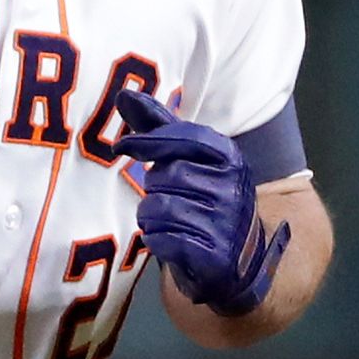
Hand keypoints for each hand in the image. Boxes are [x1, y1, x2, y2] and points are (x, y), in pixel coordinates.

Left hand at [115, 87, 290, 317]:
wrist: (236, 264)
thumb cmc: (204, 206)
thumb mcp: (191, 163)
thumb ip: (160, 130)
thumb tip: (125, 94)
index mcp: (229, 158)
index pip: (183, 137)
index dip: (148, 141)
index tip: (122, 146)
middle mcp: (230, 186)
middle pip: (164, 175)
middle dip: (154, 189)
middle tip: (170, 200)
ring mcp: (223, 221)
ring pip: (156, 208)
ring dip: (152, 217)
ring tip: (171, 223)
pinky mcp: (211, 253)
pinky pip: (160, 238)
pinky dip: (156, 240)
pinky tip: (172, 242)